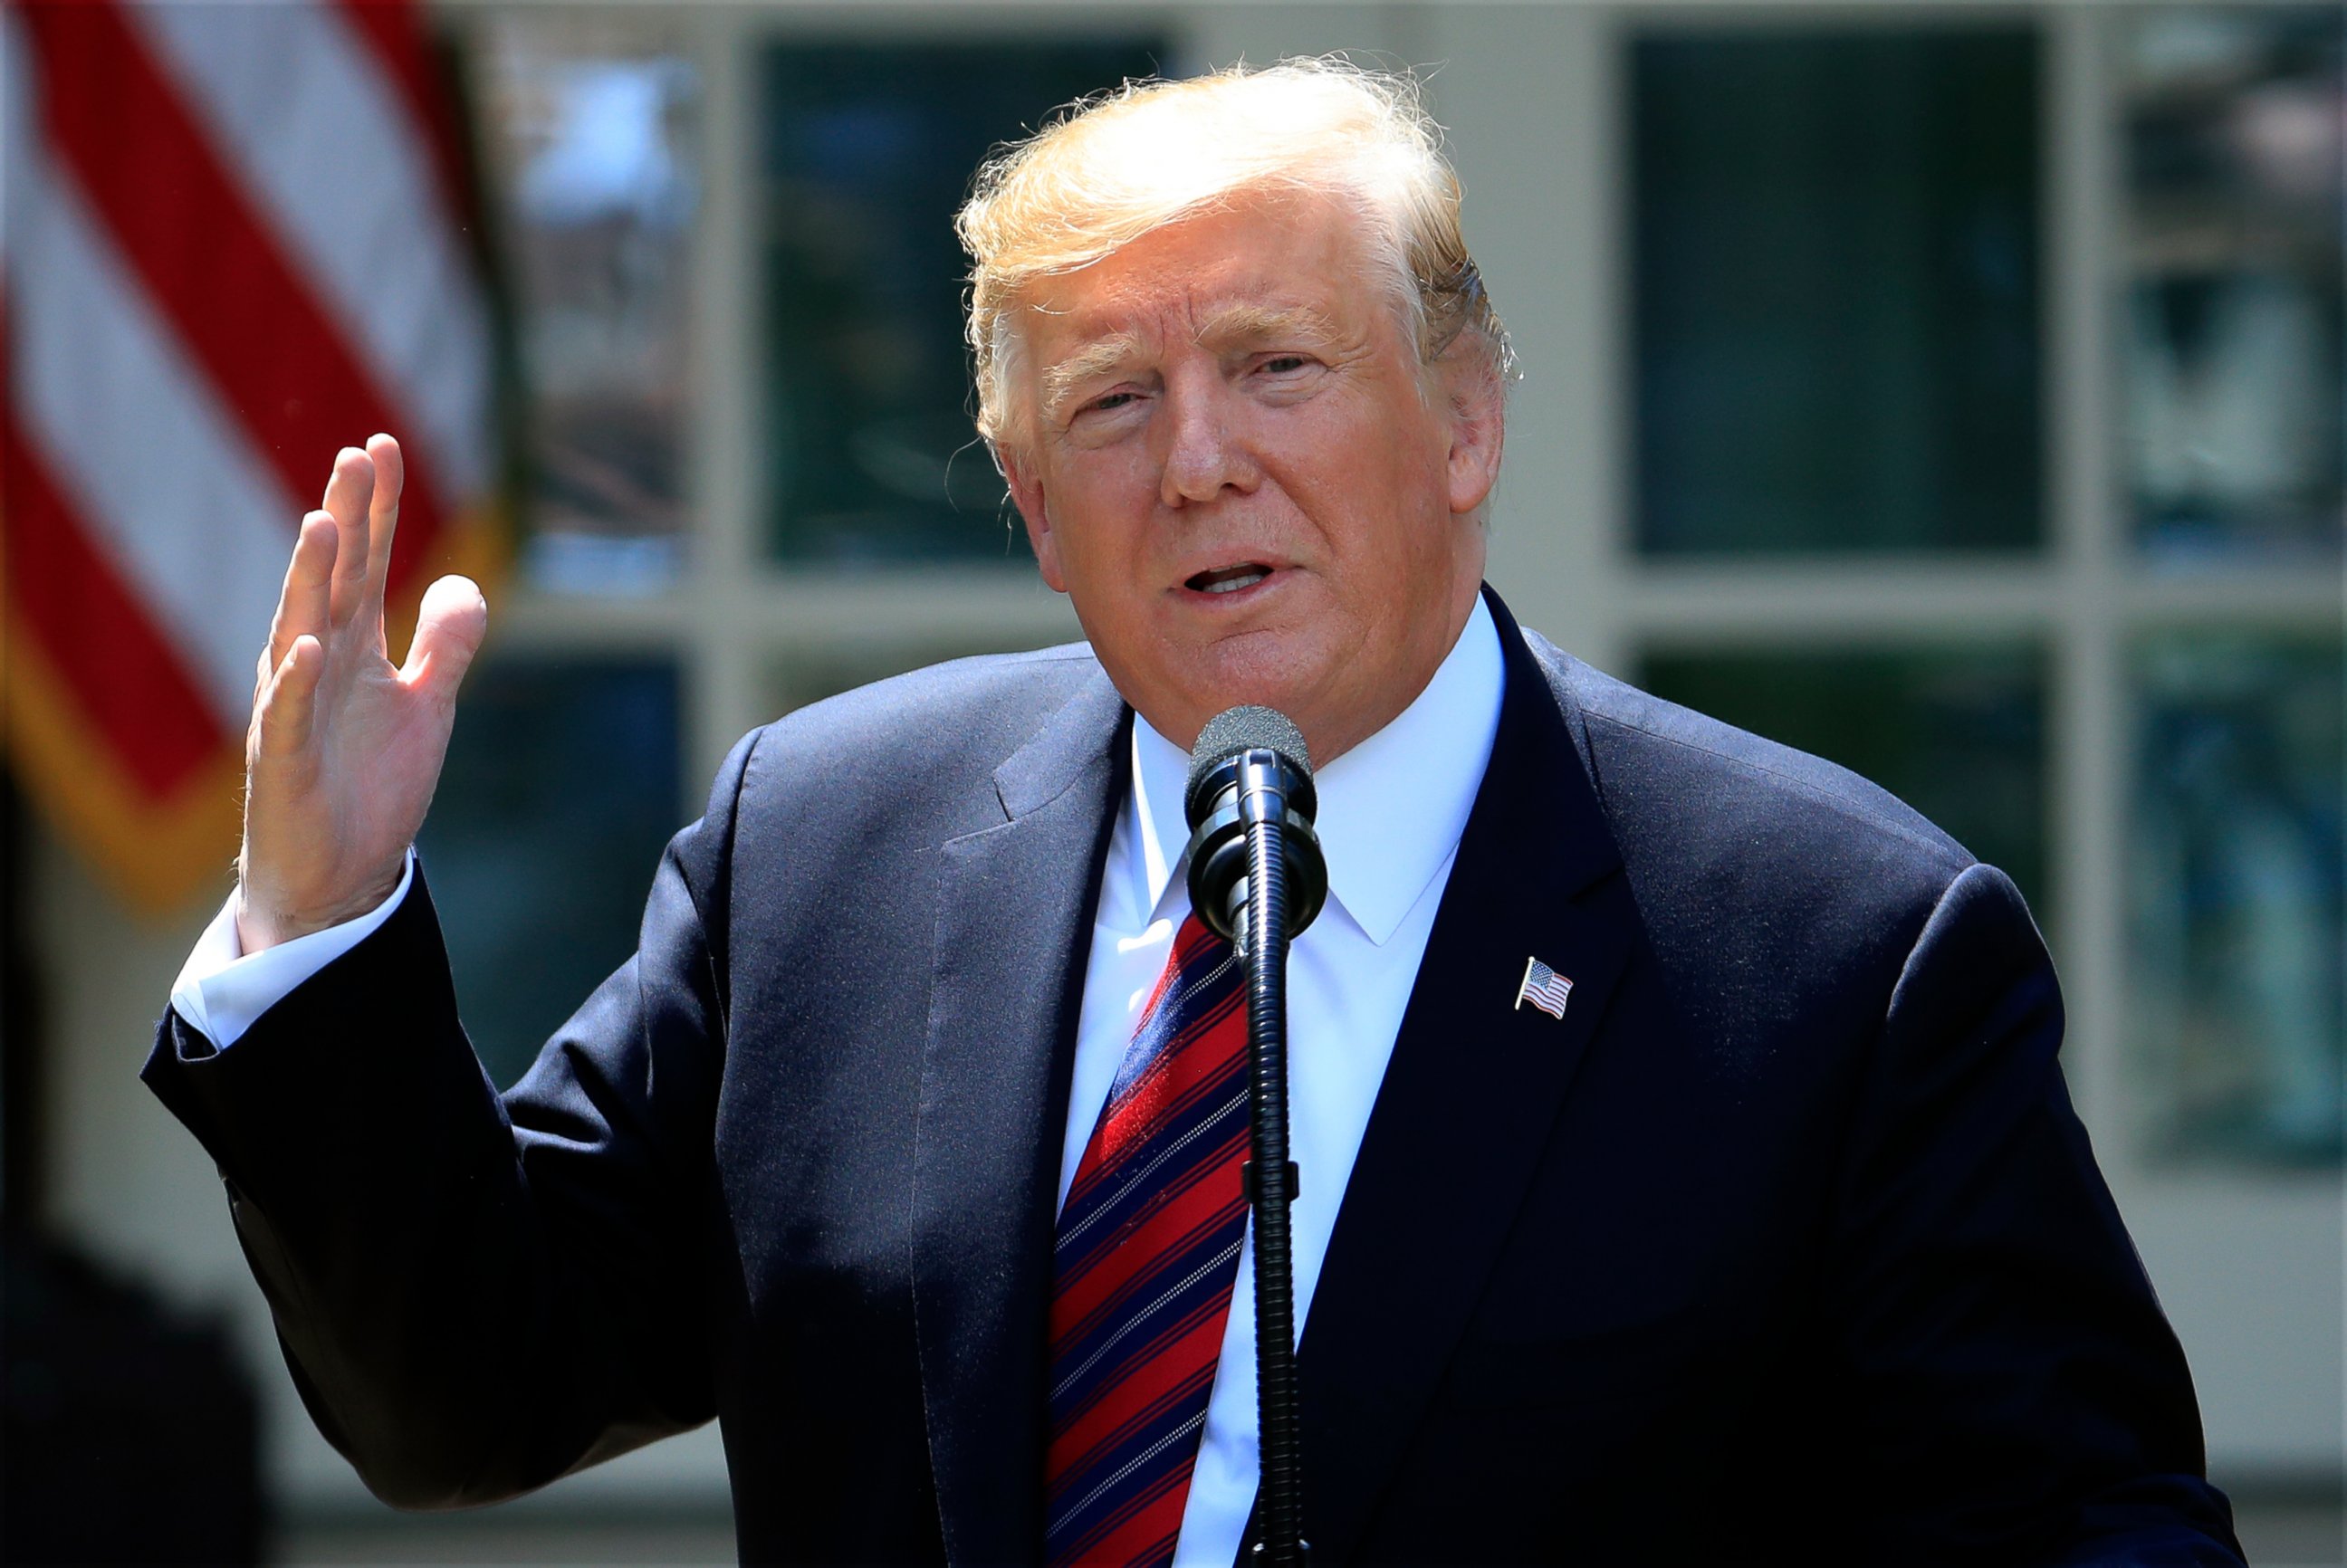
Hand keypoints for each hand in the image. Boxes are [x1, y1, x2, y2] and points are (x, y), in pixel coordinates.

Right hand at [236, 435, 487, 951]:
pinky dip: (297, 681)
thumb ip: (445, 647)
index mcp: (353, 649)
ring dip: (310, 578)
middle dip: (345, 519)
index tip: (382, 445)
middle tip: (356, 456)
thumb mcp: (426, 708)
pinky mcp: (286, 763)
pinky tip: (310, 645)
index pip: (365, 564)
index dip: (376, 509)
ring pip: (299, 631)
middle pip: (332, 579)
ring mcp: (295, 710)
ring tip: (323, 522)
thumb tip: (461, 583)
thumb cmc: (370, 787)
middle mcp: (317, 666)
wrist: (339, 877)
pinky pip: (290, 716)